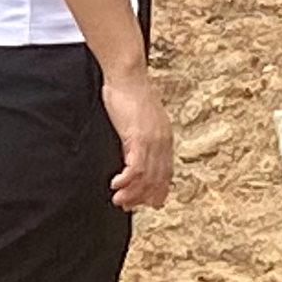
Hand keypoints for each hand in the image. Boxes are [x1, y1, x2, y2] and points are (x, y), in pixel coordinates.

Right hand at [103, 67, 173, 211]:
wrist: (128, 75)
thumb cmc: (129, 94)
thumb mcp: (137, 122)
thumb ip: (138, 140)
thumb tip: (131, 158)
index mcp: (165, 137)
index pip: (165, 171)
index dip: (157, 189)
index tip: (149, 203)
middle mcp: (163, 141)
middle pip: (158, 178)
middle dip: (143, 196)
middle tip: (128, 206)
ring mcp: (153, 140)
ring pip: (146, 177)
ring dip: (132, 192)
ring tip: (119, 201)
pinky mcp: (139, 137)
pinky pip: (135, 167)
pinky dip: (126, 180)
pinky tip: (115, 185)